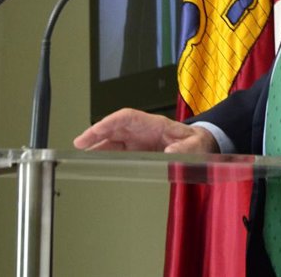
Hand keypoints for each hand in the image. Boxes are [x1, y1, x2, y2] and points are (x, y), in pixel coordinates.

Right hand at [72, 108, 218, 153]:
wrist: (202, 147)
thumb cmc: (198, 143)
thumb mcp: (196, 146)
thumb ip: (185, 149)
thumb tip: (171, 154)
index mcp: (155, 124)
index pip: (126, 118)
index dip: (108, 123)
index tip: (94, 131)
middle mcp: (143, 130)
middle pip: (115, 128)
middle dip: (96, 134)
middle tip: (78, 145)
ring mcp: (139, 140)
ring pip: (113, 139)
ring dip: (97, 146)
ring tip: (80, 155)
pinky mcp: (138, 150)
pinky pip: (118, 150)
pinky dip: (106, 155)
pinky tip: (96, 163)